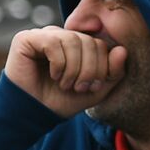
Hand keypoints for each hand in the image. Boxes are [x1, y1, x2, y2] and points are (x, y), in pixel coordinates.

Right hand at [4, 27, 127, 118]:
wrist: (33, 113)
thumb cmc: (61, 101)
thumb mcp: (95, 91)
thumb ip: (113, 72)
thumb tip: (123, 50)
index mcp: (76, 45)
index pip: (99, 44)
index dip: (100, 66)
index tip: (90, 88)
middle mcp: (60, 36)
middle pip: (88, 41)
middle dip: (88, 69)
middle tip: (78, 88)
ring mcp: (43, 35)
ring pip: (72, 40)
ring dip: (73, 68)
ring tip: (65, 84)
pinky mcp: (27, 39)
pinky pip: (53, 42)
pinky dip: (58, 63)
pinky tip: (53, 75)